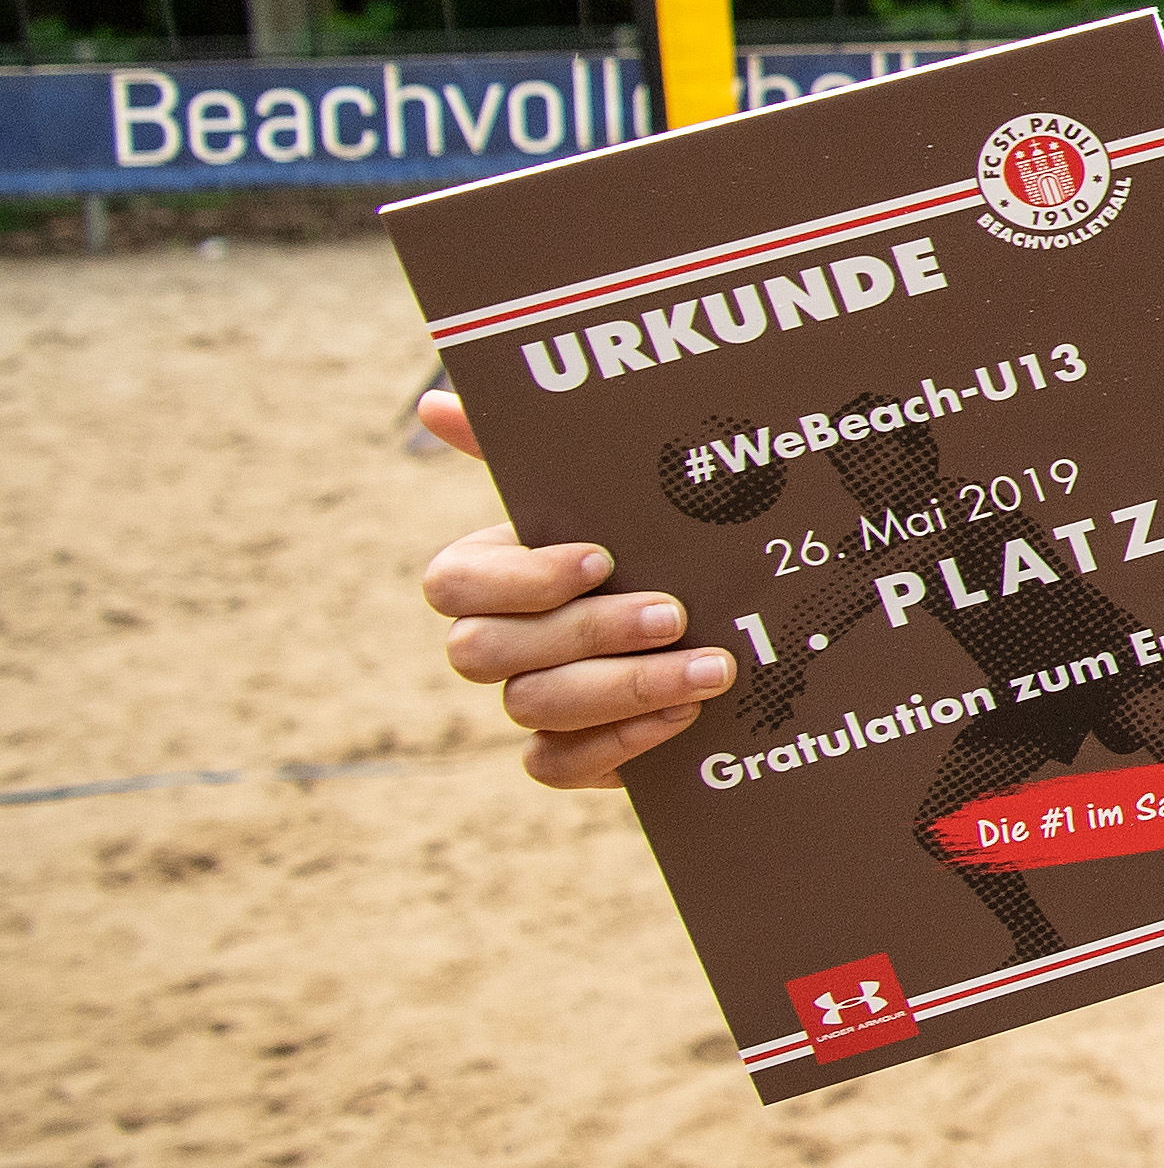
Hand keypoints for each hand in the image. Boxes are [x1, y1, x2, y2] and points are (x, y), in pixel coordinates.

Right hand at [412, 385, 732, 783]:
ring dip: (622, 688)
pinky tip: (682, 721)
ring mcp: (529, 701)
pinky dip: (615, 745)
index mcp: (491, 575)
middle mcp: (497, 641)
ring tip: (710, 670)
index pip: (451, 584)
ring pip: (528, 707)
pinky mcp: (568, 755)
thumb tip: (434, 400)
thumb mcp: (610, 492)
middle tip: (674, 614)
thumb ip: (523, 448)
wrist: (725, 620)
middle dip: (585, 632)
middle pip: (484, 652)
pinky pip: (553, 767)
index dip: (518, 578)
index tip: (599, 558)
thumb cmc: (651, 542)